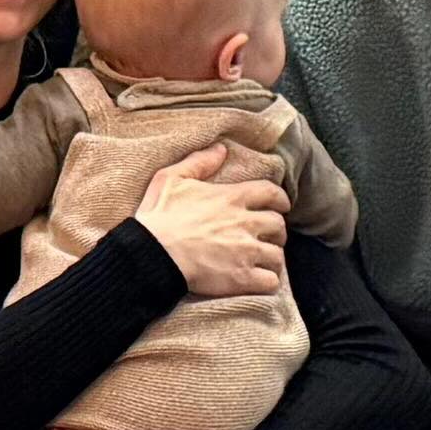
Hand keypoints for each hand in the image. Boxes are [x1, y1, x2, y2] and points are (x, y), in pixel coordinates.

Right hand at [137, 141, 288, 297]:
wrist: (151, 254)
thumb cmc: (158, 217)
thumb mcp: (171, 179)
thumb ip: (199, 162)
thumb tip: (220, 148)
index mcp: (232, 198)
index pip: (272, 193)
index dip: (280, 200)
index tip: (279, 206)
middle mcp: (245, 223)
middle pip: (279, 226)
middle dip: (276, 231)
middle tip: (266, 236)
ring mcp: (246, 252)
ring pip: (277, 255)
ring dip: (271, 257)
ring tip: (261, 260)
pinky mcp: (242, 278)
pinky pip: (270, 281)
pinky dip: (267, 281)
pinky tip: (257, 280)